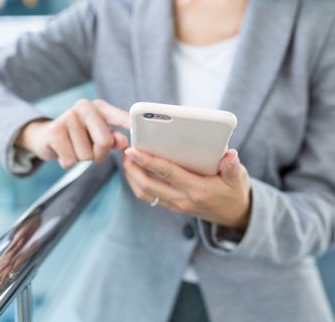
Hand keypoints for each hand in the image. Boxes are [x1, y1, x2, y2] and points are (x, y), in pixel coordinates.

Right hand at [15, 99, 129, 167]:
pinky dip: (68, 162)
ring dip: (81, 159)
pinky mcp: (54, 131)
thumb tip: (124, 143)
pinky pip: (71, 160)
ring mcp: (67, 117)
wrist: (45, 136)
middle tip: (91, 152)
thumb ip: (113, 138)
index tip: (139, 133)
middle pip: (104, 141)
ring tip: (73, 148)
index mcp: (99, 107)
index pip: (120, 117)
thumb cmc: (79, 137)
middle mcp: (84, 107)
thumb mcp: (98, 135)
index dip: (130, 125)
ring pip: (86, 155)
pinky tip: (63, 151)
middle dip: (100, 155)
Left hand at [123, 148, 250, 229]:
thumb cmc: (234, 192)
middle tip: (126, 152)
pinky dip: (138, 184)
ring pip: (145, 194)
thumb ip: (232, 166)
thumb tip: (230, 154)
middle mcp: (183, 199)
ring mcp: (176, 205)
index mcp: (198, 189)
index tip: (133, 150)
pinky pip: (149, 198)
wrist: (235, 216)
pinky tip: (136, 172)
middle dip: (133, 169)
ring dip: (132, 177)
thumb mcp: (238, 178)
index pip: (167, 173)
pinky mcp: (173, 207)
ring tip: (128, 161)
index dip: (148, 161)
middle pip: (148, 186)